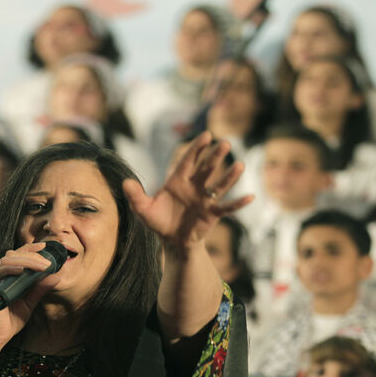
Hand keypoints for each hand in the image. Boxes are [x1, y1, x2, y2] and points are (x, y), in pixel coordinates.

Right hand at [0, 243, 61, 347]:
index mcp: (10, 275)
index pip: (19, 255)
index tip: (45, 246)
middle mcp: (1, 274)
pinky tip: (22, 270)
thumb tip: (56, 276)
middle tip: (47, 262)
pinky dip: (10, 269)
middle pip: (14, 254)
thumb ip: (41, 288)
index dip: (31, 249)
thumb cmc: (11, 320)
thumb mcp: (31, 302)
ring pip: (7, 260)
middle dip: (32, 255)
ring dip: (26, 261)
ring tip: (41, 266)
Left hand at [123, 132, 252, 249]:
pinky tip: (251, 196)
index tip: (206, 135)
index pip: (188, 161)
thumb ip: (135, 196)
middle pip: (206, 169)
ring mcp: (205, 200)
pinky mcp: (213, 214)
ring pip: (219, 185)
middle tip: (225, 143)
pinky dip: (238, 203)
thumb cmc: (159, 222)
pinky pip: (227, 208)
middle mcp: (194, 187)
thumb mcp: (144, 210)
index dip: (196, 148)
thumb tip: (124, 183)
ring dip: (229, 176)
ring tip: (240, 166)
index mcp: (178, 181)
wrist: (172, 241)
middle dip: (215, 157)